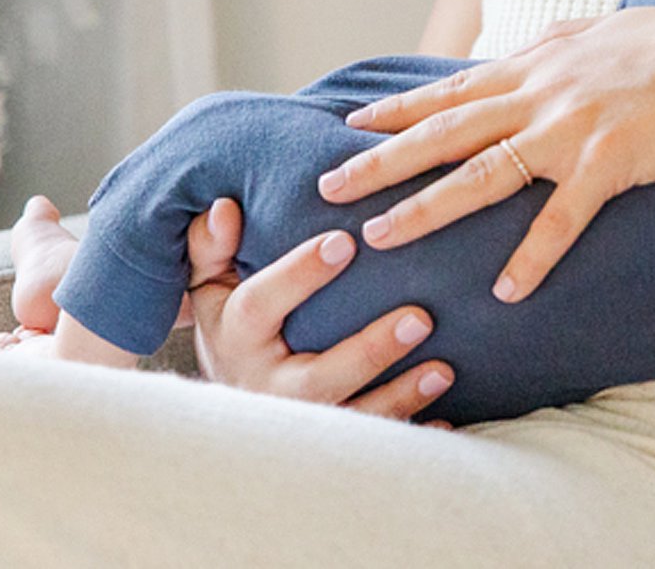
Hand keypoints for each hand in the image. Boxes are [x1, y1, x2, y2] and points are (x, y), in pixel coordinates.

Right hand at [181, 196, 454, 423]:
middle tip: (420, 318)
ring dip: (399, 396)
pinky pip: (370, 446)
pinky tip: (443, 418)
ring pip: (350, 417)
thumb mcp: (211, 285)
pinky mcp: (327, 446)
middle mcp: (265, 386)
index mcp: (236, 337)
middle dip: (369, 351)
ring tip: (443, 370)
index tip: (346, 241)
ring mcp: (298, 419)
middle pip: (317, 377)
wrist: (224, 405)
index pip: (261, 305)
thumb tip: (225, 208)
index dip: (300, 275)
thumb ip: (212, 245)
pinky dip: (408, 431)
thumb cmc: (233, 322)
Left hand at [319, 0, 654, 303]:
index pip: (455, 89)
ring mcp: (575, 126)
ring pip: (482, 172)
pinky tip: (507, 292)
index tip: (350, 124)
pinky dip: (533, 256)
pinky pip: (563, 218)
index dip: (399, 110)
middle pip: (446, 130)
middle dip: (381, 160)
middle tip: (327, 185)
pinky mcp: (612, 161)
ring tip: (381, 238)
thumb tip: (526, 52)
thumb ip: (559, 47)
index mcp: (543, 62)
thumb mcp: (606, 31)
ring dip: (426, 208)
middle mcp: (545, 91)